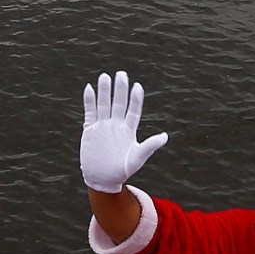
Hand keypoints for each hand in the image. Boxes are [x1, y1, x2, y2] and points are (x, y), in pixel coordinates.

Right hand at [79, 71, 168, 193]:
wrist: (103, 179)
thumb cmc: (122, 170)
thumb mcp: (137, 158)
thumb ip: (149, 146)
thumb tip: (165, 136)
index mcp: (128, 130)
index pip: (133, 110)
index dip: (135, 99)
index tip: (137, 86)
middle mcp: (116, 125)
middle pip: (118, 103)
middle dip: (120, 89)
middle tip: (121, 74)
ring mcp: (102, 126)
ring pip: (104, 104)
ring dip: (104, 91)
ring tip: (105, 76)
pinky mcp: (90, 130)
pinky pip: (90, 112)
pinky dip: (89, 101)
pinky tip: (89, 89)